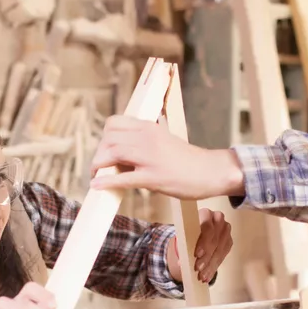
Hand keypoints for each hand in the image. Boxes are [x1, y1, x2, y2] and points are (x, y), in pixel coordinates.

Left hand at [89, 116, 245, 199]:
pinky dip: (106, 182)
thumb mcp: (163, 139)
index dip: (104, 136)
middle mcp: (148, 138)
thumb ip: (143, 140)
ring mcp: (150, 157)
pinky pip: (124, 178)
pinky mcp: (154, 177)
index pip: (114, 123)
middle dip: (99, 153)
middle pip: (109, 138)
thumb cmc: (188, 159)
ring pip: (113, 153)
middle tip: (99, 166)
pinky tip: (97, 185)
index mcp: (149, 127)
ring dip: (99, 165)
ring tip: (96, 175)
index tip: (104, 149)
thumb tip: (121, 149)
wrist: (211, 171)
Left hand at [166, 208, 232, 283]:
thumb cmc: (189, 232)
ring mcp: (226, 229)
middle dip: (206, 257)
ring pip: (220, 249)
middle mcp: (218, 219)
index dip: (203, 241)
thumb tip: (181, 263)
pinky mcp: (229, 240)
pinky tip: (208, 275)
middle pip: (215, 240)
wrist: (198, 232)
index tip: (197, 254)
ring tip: (202, 276)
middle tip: (198, 269)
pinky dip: (214, 267)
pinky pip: (224, 255)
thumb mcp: (184, 235)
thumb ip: (184, 245)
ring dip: (211, 264)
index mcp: (205, 214)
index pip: (207, 226)